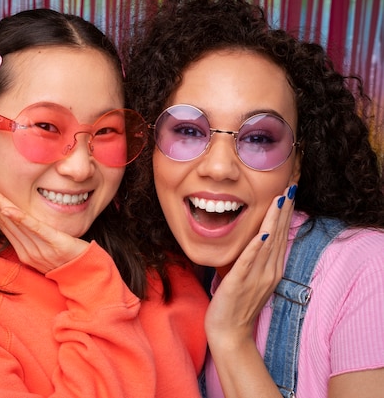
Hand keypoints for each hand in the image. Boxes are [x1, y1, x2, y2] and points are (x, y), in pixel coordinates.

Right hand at [0, 174, 88, 273]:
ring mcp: (39, 248)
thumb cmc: (70, 260)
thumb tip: (23, 220)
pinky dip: (19, 218)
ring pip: (13, 222)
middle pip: (3, 220)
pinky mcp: (54, 244)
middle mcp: (28, 250)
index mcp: (24, 250)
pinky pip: (34, 229)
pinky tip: (7, 208)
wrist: (88, 275)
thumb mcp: (47, 247)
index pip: (3, 223)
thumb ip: (33, 236)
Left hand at [205, 184, 294, 346]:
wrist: (229, 332)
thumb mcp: (249, 276)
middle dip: (284, 210)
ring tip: (280, 200)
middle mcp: (268, 271)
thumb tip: (254, 239)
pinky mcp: (239, 283)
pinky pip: (248, 262)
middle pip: (279, 235)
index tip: (289, 193)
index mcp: (271, 269)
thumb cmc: (236, 303)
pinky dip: (255, 248)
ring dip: (273, 221)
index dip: (285, 214)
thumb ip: (254, 258)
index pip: (281, 236)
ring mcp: (255, 278)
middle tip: (289, 187)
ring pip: (267, 244)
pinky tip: (261, 234)